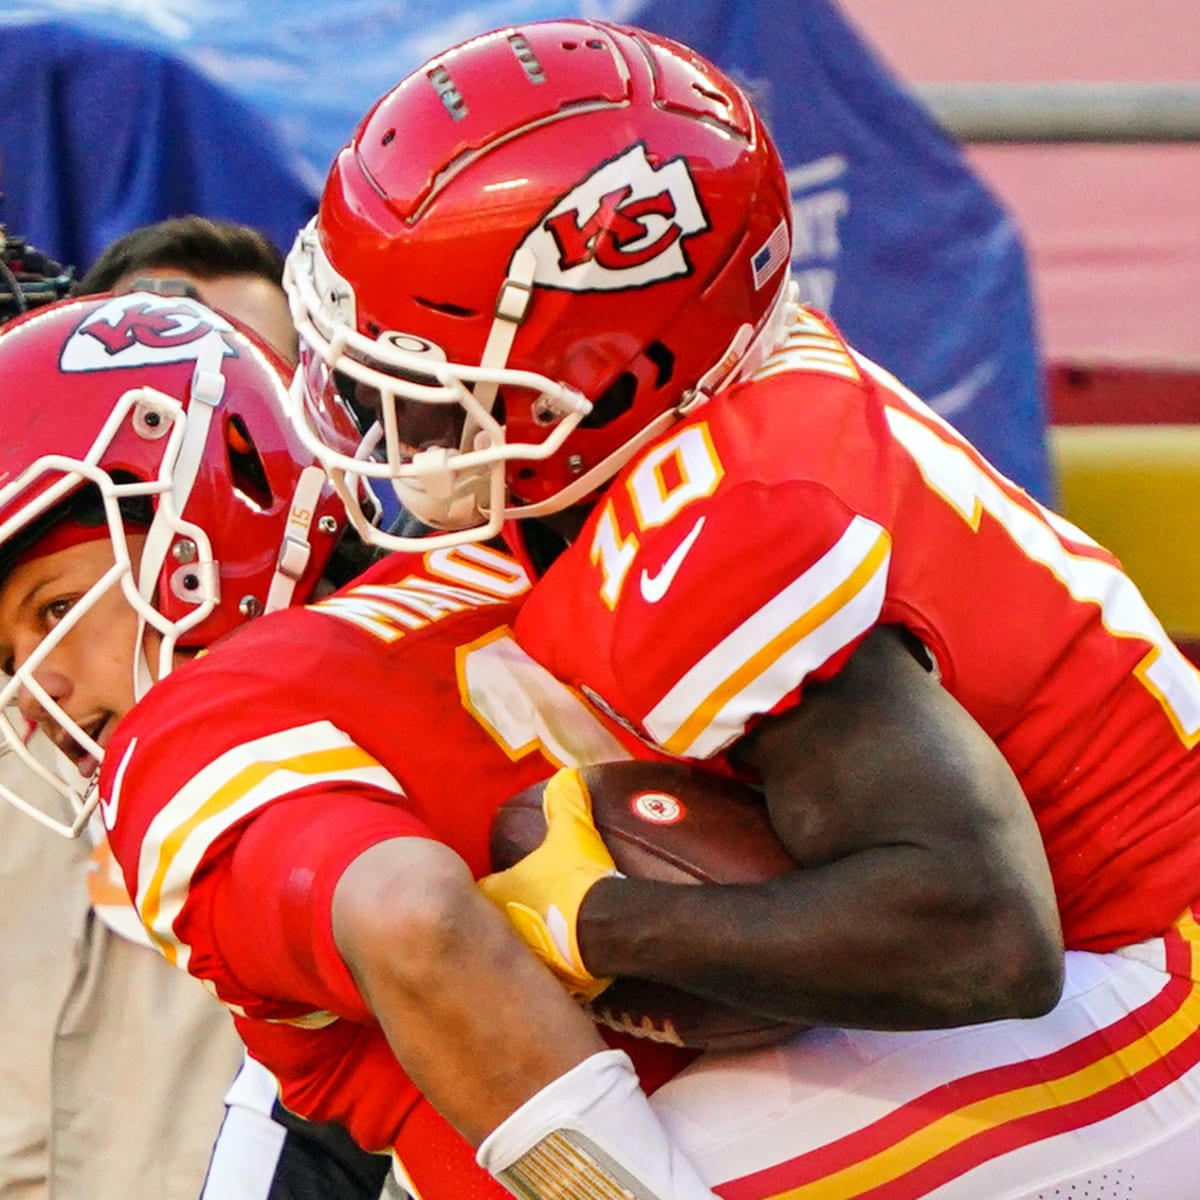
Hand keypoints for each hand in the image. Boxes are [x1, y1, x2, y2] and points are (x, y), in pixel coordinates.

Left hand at [478, 768, 618, 1000]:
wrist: (606, 926)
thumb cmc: (578, 879)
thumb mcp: (573, 834)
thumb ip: (566, 803)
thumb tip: (566, 776)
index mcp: (495, 896)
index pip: (479, 893)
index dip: (494, 889)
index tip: (513, 884)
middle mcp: (498, 933)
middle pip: (493, 927)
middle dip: (507, 921)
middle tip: (533, 911)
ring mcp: (520, 962)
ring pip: (515, 956)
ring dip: (530, 946)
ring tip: (554, 936)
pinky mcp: (546, 983)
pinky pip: (542, 977)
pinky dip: (553, 969)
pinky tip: (571, 962)